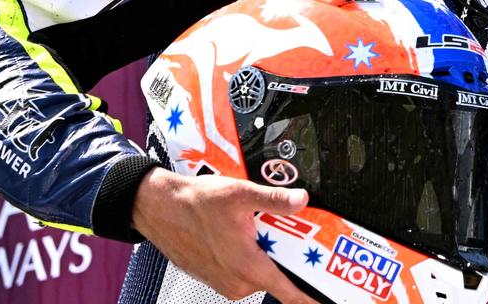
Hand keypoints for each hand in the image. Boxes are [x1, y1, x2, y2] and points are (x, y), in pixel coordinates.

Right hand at [131, 168, 315, 303]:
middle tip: (298, 235)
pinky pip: (246, 270)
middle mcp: (237, 281)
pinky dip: (253, 255)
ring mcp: (226, 282)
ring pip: (262, 272)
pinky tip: (247, 234)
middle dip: (290, 258)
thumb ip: (274, 199)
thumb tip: (301, 200)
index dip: (311, 297)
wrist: (159, 208)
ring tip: (263, 227)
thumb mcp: (240, 194)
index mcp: (247, 266)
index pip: (290, 293)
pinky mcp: (218, 278)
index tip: (328, 297)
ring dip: (269, 254)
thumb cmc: (192, 204)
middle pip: (279, 276)